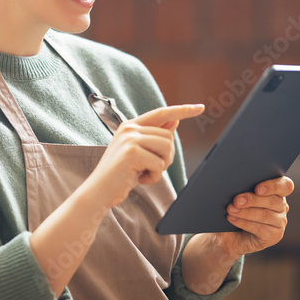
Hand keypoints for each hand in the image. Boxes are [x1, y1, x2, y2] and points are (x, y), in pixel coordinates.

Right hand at [82, 103, 203, 210]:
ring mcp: (130, 139)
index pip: (162, 113)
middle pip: (168, 137)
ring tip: (143, 173)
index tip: (200, 107)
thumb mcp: (138, 152)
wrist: (98, 192)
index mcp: (131, 126)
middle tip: (150, 169)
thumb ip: (154, 136)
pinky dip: (154, 176)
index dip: (182, 110)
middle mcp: (129, 128)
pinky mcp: (132, 153)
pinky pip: (159, 164)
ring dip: (160, 167)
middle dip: (165, 157)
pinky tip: (139, 180)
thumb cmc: (119, 174)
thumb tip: (175, 120)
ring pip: (166, 148)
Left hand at [213, 175, 293, 260]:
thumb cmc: (234, 211)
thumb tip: (235, 184)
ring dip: (246, 212)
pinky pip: (260, 228)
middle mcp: (281, 206)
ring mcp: (280, 222)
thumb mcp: (237, 198)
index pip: (285, 185)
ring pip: (265, 215)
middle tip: (237, 200)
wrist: (229, 235)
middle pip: (273, 201)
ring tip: (231, 210)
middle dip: (253, 200)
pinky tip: (233, 219)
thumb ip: (241, 190)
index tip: (258, 189)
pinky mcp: (274, 236)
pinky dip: (244, 223)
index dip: (273, 186)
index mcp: (276, 191)